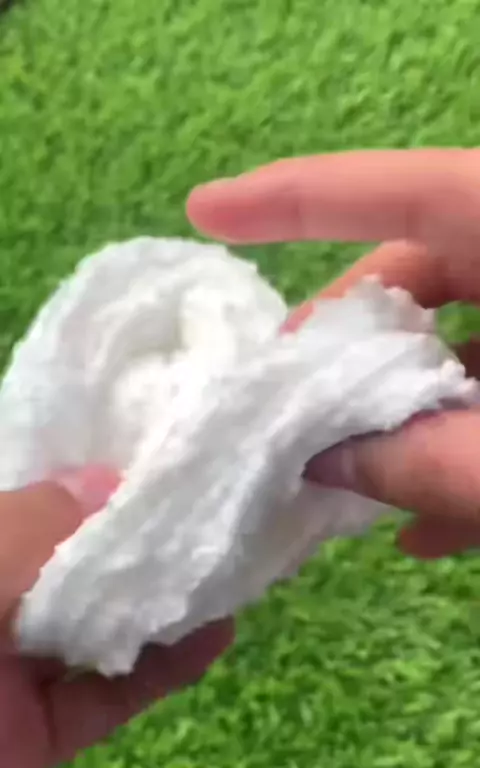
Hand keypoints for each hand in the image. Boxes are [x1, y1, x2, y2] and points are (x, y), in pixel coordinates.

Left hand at [0, 466, 232, 767]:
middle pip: (62, 559)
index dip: (75, 469)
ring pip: (90, 626)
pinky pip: (104, 696)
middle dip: (129, 535)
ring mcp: (0, 675)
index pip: (18, 497)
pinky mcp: (31, 737)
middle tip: (201, 502)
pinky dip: (160, 670)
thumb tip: (103, 482)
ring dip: (156, 602)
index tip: (144, 446)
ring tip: (225, 561)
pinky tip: (213, 636)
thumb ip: (18, 534)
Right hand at [187, 148, 479, 557]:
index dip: (298, 199)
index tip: (204, 210)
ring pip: (460, 341)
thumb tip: (322, 455)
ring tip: (339, 470)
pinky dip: (461, 446)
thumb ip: (416, 462)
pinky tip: (428, 523)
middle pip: (423, 267)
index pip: (403, 192)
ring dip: (398, 408)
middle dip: (345, 338)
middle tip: (285, 405)